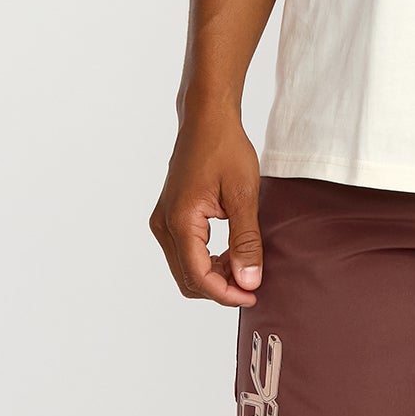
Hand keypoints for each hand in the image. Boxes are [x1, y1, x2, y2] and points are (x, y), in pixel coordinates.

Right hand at [152, 106, 262, 306]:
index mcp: (180, 220)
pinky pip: (183, 253)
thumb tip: (248, 281)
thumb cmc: (225, 148)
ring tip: (244, 267)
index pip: (198, 276)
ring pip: (184, 268)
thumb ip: (246, 241)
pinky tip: (230, 254)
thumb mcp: (243, 195)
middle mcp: (164, 224)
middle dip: (219, 289)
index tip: (252, 296)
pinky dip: (205, 262)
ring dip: (213, 276)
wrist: (207, 120)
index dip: (226, 294)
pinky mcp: (168, 217)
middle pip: (187, 279)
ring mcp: (162, 221)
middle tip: (252, 285)